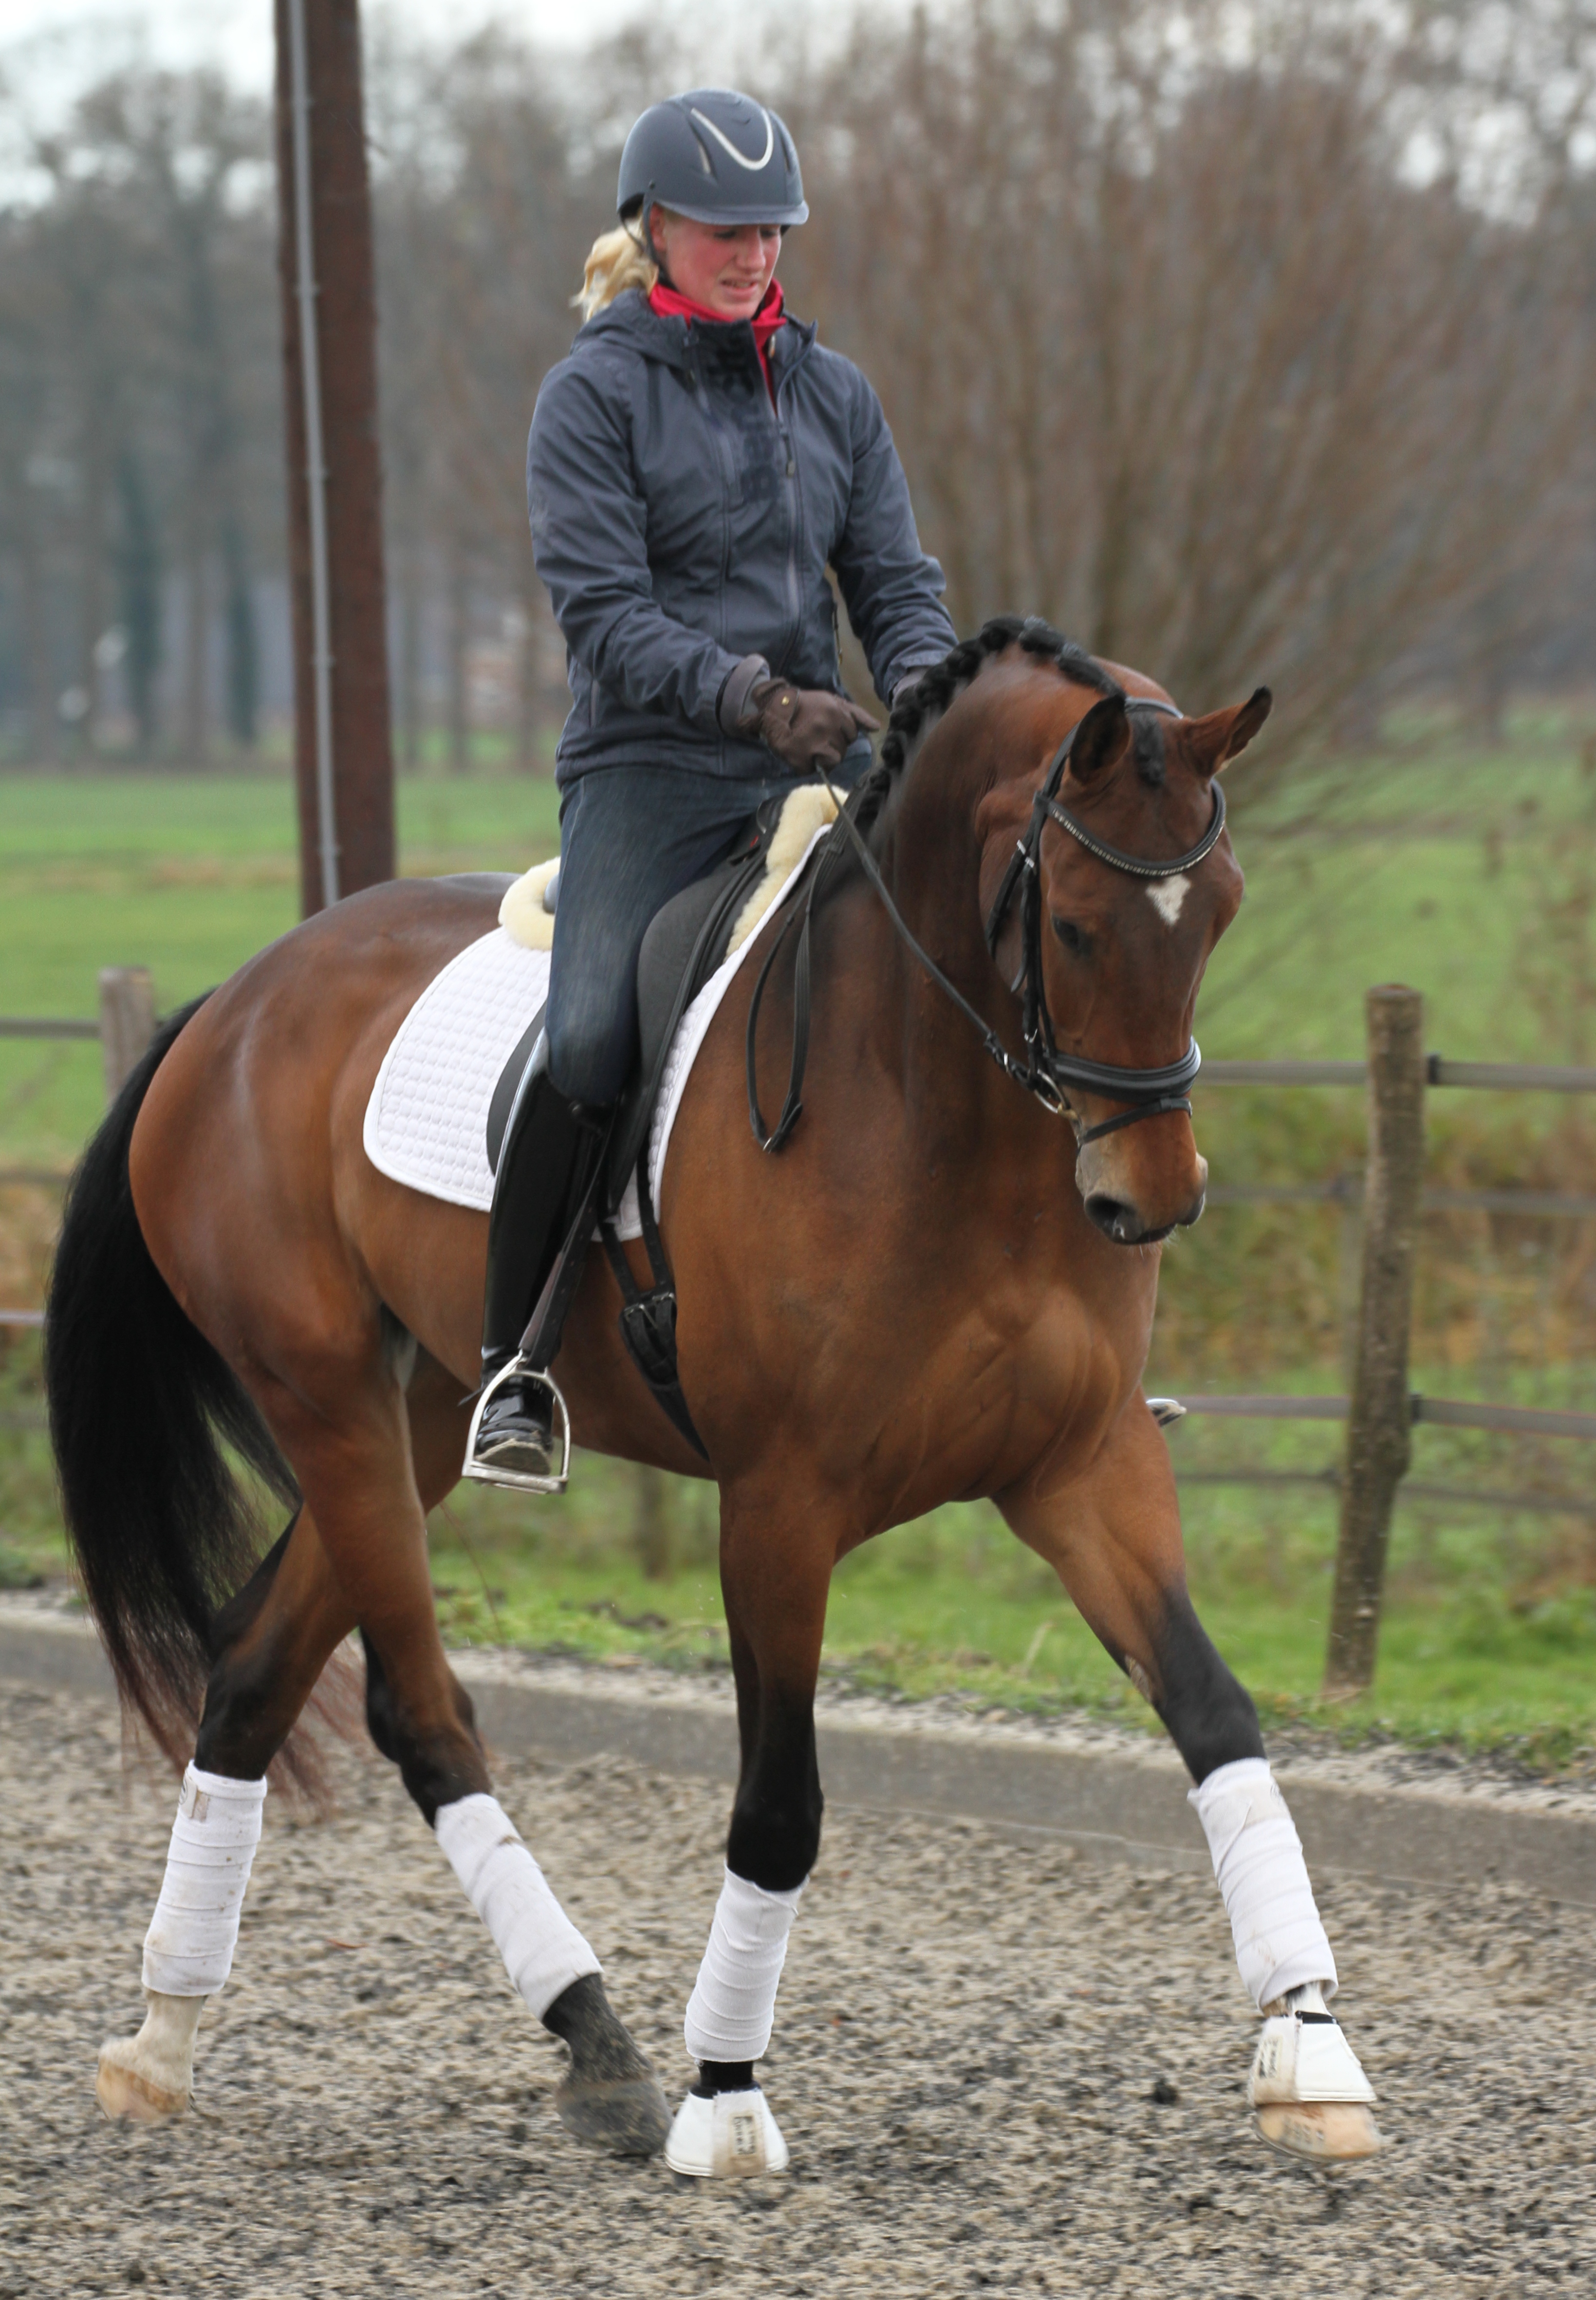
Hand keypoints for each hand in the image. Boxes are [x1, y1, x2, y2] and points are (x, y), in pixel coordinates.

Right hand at [746, 679, 878, 772]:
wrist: (774, 708)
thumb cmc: (807, 705)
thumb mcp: (832, 701)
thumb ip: (856, 714)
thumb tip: (876, 728)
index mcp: (835, 711)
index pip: (852, 733)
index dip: (840, 733)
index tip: (826, 727)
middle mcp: (826, 726)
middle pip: (843, 748)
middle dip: (832, 745)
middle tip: (816, 736)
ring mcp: (813, 742)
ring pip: (833, 760)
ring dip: (823, 756)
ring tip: (811, 746)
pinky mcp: (799, 756)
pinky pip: (815, 769)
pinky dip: (809, 765)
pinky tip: (802, 754)